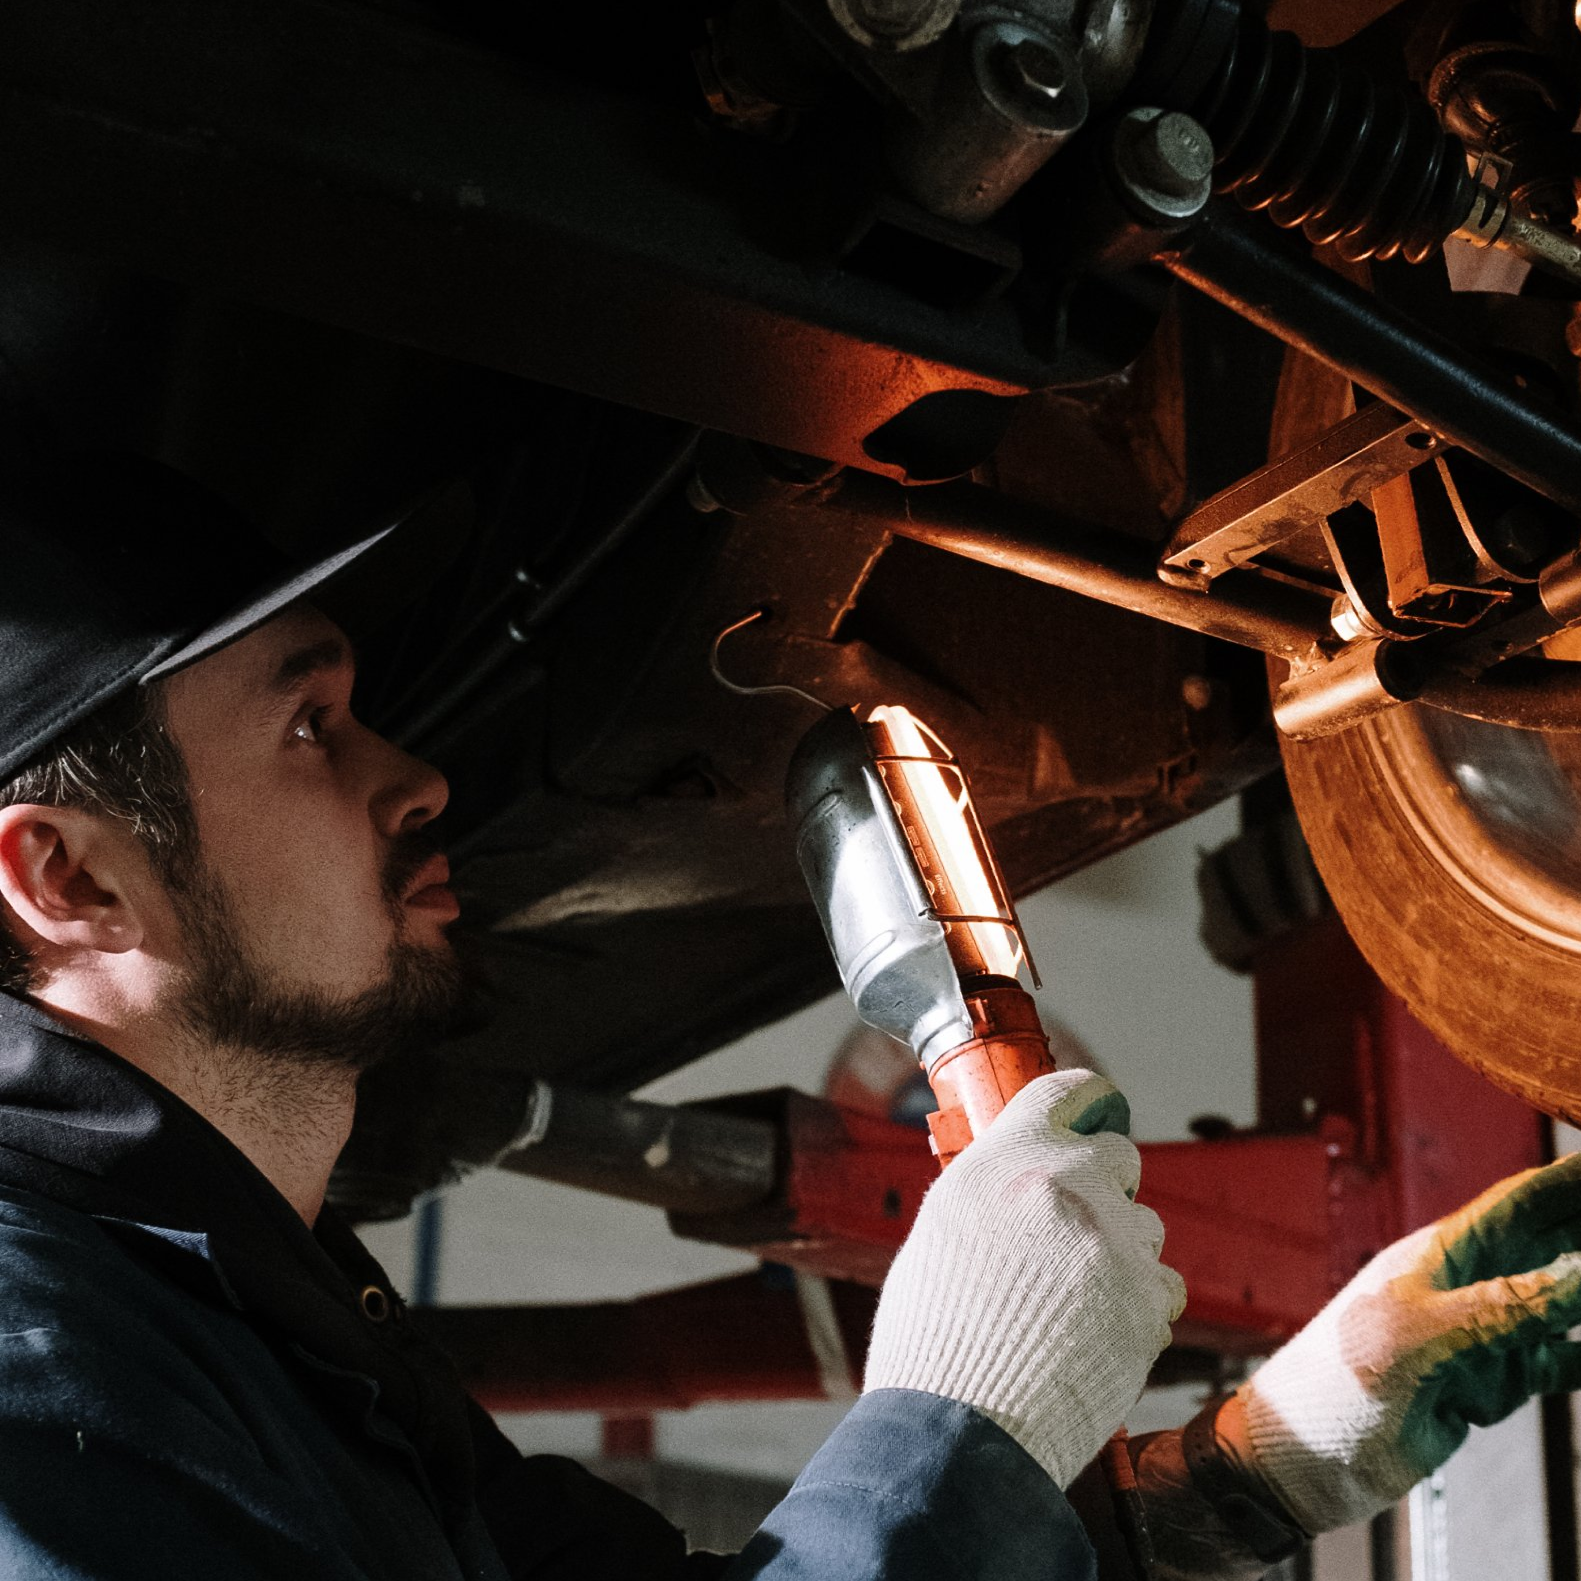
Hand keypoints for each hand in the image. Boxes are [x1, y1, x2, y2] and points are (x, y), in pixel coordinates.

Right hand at [862, 1069, 1186, 1487]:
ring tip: (1073, 1301)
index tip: (1096, 1108)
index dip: (1088, 1098)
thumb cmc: (934, 1336)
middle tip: (1071, 1232)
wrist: (960, 1427)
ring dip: (1121, 1250)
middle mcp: (1065, 1184)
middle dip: (1103, 1186)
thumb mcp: (943, 1229)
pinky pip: (1163, 1284)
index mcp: (1005, 1158)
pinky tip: (1095, 1333)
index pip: (1067, 1090)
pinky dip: (1138, 1304)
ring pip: (1145, 1224)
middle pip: (1119, 1156)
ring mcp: (1113, 1241)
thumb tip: (1020, 1174)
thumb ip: (992, 1187)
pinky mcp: (1146, 1300)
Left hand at [1229, 1152, 1580, 1533]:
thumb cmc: (1335, 1385)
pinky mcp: (1486, 1384)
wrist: (1303, 1460)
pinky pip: (1554, 1360)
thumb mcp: (1420, 1337)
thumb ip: (1502, 1308)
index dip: (1570, 1180)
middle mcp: (1464, 1286)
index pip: (1521, 1201)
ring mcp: (1478, 1335)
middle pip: (1550, 1243)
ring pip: (1561, 1302)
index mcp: (1438, 1255)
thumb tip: (1580, 1273)